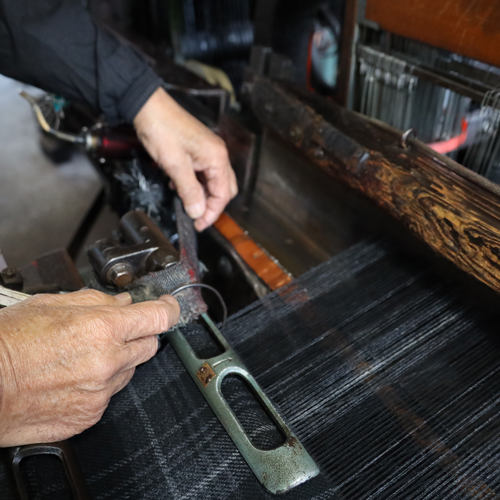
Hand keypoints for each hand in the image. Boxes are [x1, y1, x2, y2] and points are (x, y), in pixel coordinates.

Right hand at [0, 290, 179, 446]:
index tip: (167, 305)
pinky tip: (73, 377)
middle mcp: (108, 362)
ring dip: (117, 361)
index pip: (158, 316)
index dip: (168, 307)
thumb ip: (96, 301)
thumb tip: (121, 302)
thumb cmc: (7, 344)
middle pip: (149, 345)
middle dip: (138, 335)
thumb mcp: (51, 304)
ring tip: (81, 356)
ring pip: (129, 371)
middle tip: (115, 331)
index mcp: (102, 329)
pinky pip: (109, 395)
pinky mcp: (90, 415)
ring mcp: (101, 392)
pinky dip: (100, 385)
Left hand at [134, 87, 237, 230]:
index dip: (211, 213)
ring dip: (201, 195)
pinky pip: (203, 173)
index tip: (198, 224)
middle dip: (211, 205)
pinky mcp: (199, 149)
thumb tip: (197, 212)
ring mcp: (209, 151)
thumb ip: (189, 191)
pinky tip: (180, 186)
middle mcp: (217, 154)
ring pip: (213, 182)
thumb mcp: (175, 166)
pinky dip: (195, 184)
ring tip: (185, 202)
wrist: (147, 106)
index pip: (223, 194)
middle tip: (195, 217)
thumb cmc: (161, 129)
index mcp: (217, 158)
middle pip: (224, 189)